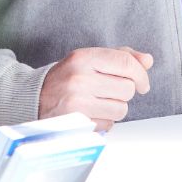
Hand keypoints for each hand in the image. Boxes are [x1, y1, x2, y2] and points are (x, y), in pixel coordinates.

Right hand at [37, 46, 152, 130]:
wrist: (33, 98)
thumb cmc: (67, 77)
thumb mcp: (89, 59)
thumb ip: (119, 56)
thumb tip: (147, 60)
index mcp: (84, 57)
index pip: (125, 63)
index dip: (141, 74)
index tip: (142, 83)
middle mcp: (80, 78)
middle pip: (127, 88)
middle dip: (123, 92)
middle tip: (109, 91)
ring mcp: (77, 102)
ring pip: (121, 109)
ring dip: (115, 107)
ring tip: (99, 102)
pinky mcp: (77, 123)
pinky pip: (109, 125)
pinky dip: (105, 121)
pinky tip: (91, 113)